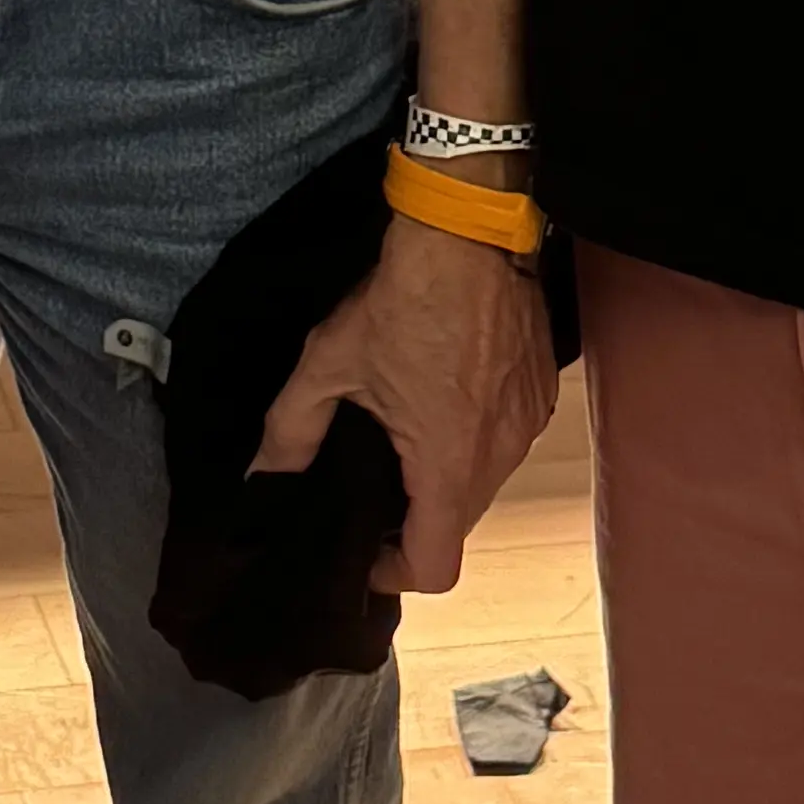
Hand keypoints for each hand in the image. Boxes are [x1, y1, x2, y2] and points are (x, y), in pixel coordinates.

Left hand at [255, 214, 556, 593]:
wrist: (468, 230)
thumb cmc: (403, 297)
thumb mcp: (327, 364)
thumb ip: (291, 431)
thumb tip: (261, 475)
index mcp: (447, 462)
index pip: (435, 566)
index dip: (393, 573)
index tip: (363, 552)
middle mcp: (499, 454)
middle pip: (459, 526)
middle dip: (415, 522)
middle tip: (371, 494)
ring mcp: (528, 423)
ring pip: (485, 482)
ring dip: (446, 478)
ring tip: (402, 442)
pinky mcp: (542, 391)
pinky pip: (507, 440)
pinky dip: (475, 438)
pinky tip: (441, 400)